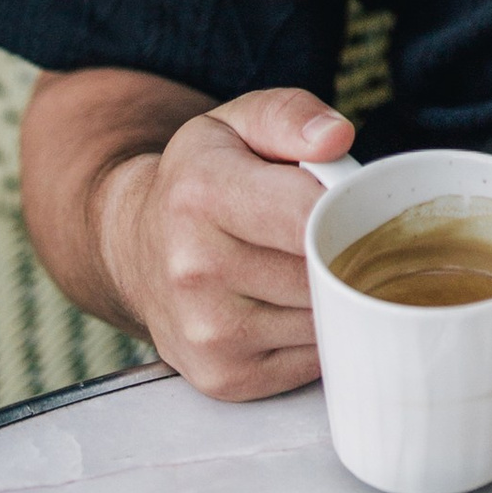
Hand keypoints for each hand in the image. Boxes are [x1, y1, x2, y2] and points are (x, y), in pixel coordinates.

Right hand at [97, 87, 352, 399]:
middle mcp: (194, 269)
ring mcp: (206, 332)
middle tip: (340, 232)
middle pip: (322, 271)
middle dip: (346, 251)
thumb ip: (290, 115)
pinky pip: (311, 359)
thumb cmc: (200, 180)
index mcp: (201, 194)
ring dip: (335, 296)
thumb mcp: (237, 123)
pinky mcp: (223, 377)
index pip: (308, 215)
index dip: (349, 209)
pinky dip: (317, 333)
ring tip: (311, 265)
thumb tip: (336, 138)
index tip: (357, 202)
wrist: (134, 247)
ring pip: (323, 319)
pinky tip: (293, 303)